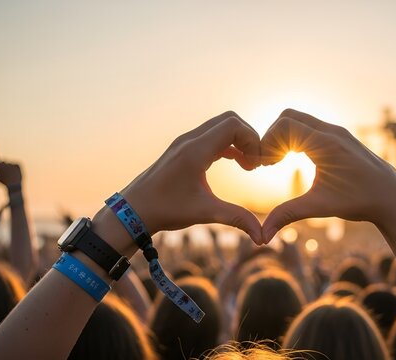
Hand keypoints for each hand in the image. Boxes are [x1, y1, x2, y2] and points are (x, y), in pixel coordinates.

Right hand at [0, 145, 22, 186]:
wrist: (15, 186)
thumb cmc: (3, 182)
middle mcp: (6, 163)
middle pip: (3, 161)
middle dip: (4, 166)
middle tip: (6, 175)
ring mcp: (12, 163)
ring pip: (10, 163)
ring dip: (10, 168)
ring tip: (11, 175)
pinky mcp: (19, 164)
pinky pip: (16, 163)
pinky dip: (16, 167)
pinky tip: (16, 173)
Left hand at [121, 111, 263, 243]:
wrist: (133, 210)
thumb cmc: (165, 210)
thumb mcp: (205, 213)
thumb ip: (236, 218)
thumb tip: (262, 238)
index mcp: (195, 150)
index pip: (233, 125)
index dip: (252, 140)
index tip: (258, 165)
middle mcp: (190, 140)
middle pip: (230, 120)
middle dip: (249, 138)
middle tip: (257, 163)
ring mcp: (185, 142)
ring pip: (221, 127)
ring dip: (239, 142)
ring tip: (249, 166)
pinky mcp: (184, 149)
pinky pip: (212, 137)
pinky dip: (229, 145)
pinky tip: (236, 164)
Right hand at [261, 109, 395, 242]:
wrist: (394, 198)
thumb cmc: (360, 201)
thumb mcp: (320, 207)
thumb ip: (288, 215)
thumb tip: (262, 236)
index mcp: (326, 143)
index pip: (284, 125)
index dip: (267, 143)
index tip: (262, 166)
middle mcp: (332, 132)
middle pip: (288, 116)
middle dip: (272, 137)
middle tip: (267, 163)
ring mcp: (338, 132)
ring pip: (300, 120)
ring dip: (284, 137)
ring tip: (276, 163)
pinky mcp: (341, 137)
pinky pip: (311, 127)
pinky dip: (296, 138)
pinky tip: (293, 160)